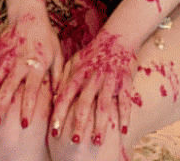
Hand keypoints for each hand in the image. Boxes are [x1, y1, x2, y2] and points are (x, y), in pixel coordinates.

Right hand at [0, 11, 62, 128]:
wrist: (29, 14)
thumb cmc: (46, 38)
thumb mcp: (58, 56)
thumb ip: (58, 77)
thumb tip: (60, 99)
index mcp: (38, 64)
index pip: (32, 89)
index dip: (28, 106)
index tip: (24, 123)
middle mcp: (20, 61)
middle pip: (9, 87)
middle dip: (3, 106)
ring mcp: (6, 57)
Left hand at [50, 31, 140, 147]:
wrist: (117, 36)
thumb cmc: (93, 52)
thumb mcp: (74, 60)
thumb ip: (64, 77)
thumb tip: (55, 96)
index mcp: (78, 73)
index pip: (66, 96)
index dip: (59, 113)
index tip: (54, 131)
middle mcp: (92, 78)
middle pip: (84, 103)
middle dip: (80, 123)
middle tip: (75, 142)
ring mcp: (109, 80)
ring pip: (104, 104)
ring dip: (101, 124)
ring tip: (97, 141)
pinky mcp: (125, 81)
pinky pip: (125, 100)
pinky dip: (125, 115)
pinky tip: (123, 131)